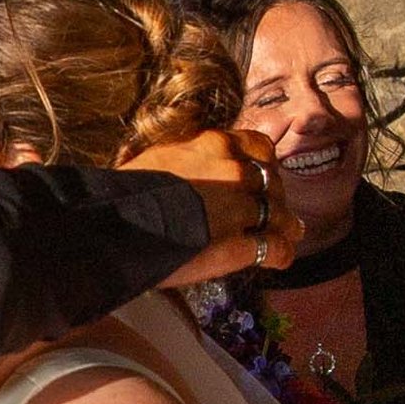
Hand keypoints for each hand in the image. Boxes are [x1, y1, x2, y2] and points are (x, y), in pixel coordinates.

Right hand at [117, 126, 295, 284]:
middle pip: (271, 181)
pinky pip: (274, 247)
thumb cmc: (122, 193)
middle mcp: (232, 170)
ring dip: (284, 224)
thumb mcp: (157, 158)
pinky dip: (281, 254)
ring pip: (278, 213)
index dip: (263, 164)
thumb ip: (181, 157)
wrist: (114, 224)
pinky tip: (280, 259)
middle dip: (276, 196)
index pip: (257, 146)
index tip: (261, 176)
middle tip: (277, 208)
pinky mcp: (237, 244)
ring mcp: (238, 207)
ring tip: (290, 232)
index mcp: (212, 144)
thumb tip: (179, 163)